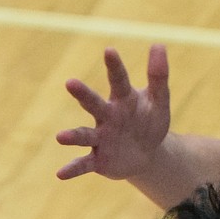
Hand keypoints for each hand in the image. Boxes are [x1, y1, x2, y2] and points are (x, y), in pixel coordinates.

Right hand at [56, 45, 170, 180]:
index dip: (114, 66)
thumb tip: (158, 44)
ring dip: (73, 136)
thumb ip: (158, 76)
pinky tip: (60, 174)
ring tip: (60, 137)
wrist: (146, 154)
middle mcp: (106, 116)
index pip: (118, 80)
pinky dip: (73, 168)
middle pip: (93, 103)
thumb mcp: (159, 102)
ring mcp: (100, 138)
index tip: (110, 50)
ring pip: (84, 135)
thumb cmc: (148, 121)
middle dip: (82, 95)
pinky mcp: (99, 159)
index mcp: (122, 99)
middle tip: (70, 83)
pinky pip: (84, 164)